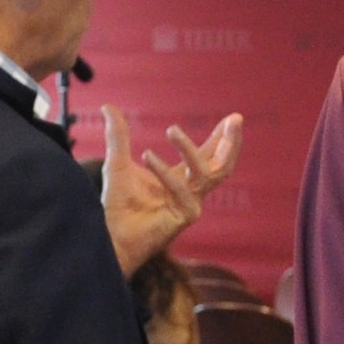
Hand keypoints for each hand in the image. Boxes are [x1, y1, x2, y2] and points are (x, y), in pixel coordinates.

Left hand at [103, 108, 242, 275]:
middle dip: (231, 141)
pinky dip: (164, 171)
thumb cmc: (117, 205)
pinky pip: (181, 189)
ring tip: (171, 129)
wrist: (109, 237)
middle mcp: (191, 192)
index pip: (209, 155)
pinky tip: (147, 155)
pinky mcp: (185, 217)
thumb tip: (108, 106)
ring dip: (191, 149)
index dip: (221, 136)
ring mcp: (191, 205)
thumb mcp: (117, 162)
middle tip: (236, 118)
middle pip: (223, 165)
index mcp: (182, 179)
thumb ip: (119, 136)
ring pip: (207, 173)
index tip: (233, 117)